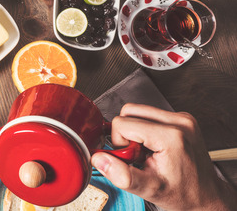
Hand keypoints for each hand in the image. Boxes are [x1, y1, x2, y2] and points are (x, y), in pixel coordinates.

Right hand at [91, 104, 236, 210]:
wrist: (207, 197)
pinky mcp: (182, 118)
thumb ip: (121, 175)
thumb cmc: (183, 194)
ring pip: (138, 110)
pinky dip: (145, 129)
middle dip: (126, 134)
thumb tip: (99, 159)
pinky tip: (154, 148)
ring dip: (135, 131)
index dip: (119, 143)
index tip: (133, 159)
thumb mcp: (149, 189)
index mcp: (172, 136)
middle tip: (138, 156)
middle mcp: (180, 122)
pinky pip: (150, 114)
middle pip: (129, 111)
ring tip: (147, 153)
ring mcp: (183, 118)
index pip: (123, 123)